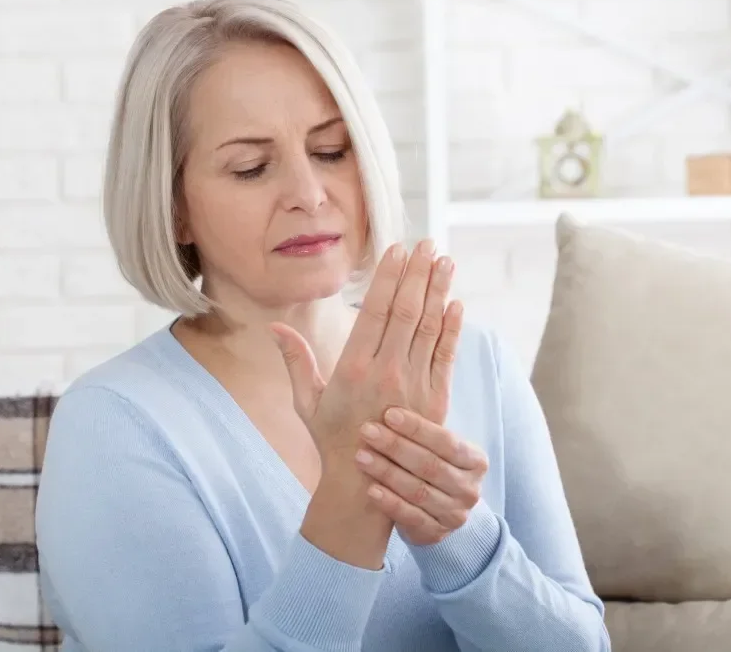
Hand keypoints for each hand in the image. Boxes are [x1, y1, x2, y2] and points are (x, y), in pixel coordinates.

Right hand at [270, 239, 454, 464]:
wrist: (364, 485)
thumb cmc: (330, 439)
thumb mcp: (305, 400)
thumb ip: (294, 360)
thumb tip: (274, 326)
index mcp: (353, 367)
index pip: (375, 310)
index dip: (389, 277)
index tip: (398, 249)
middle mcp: (386, 372)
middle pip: (407, 311)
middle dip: (418, 274)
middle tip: (427, 244)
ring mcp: (414, 386)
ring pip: (429, 327)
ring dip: (439, 291)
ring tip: (445, 261)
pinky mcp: (435, 401)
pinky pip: (446, 356)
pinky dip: (452, 328)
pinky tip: (456, 304)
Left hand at [354, 406, 488, 545]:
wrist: (435, 512)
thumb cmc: (428, 465)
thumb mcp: (436, 445)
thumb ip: (426, 418)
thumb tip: (414, 372)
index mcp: (474, 460)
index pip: (446, 441)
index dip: (417, 428)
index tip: (389, 413)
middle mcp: (469, 488)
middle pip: (430, 465)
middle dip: (396, 447)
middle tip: (367, 430)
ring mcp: (454, 514)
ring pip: (418, 491)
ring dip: (387, 473)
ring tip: (361, 456)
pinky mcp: (436, 533)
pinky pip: (411, 517)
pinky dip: (390, 502)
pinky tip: (370, 489)